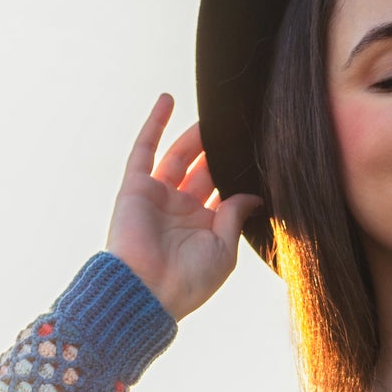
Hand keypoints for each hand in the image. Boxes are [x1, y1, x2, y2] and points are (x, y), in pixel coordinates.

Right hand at [104, 93, 263, 321]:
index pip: (222, 193)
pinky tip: (168, 99)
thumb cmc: (188, 280)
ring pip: (178, 157)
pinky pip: (144, 149)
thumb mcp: (224, 249)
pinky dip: (155, 124)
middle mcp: (179, 211)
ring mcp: (157, 197)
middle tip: (237, 127)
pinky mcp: (135, 187)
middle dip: (217, 151)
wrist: (146, 291)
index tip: (255, 154)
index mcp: (203, 228)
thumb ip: (235, 216)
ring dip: (194, 136)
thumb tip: (254, 195)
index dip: (236, 174)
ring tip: (214, 114)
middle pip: (202, 171)